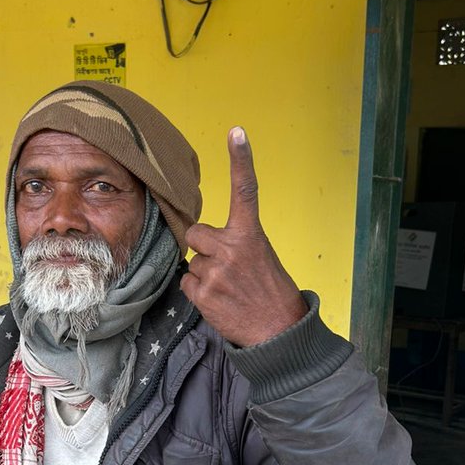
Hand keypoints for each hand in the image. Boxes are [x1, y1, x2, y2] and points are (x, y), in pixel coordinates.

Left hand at [180, 127, 307, 346]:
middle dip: (203, 247)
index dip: (241, 159)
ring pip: (193, 262)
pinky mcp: (202, 293)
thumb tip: (204, 243)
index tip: (236, 132)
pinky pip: (187, 282)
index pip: (245, 190)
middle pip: (195, 233)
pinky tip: (220, 300)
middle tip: (224, 267)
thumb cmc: (269, 292)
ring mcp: (215, 271)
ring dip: (204, 274)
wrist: (277, 333)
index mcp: (251, 235)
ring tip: (228, 289)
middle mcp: (232, 248)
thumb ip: (236, 243)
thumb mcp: (261, 258)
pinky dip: (199, 292)